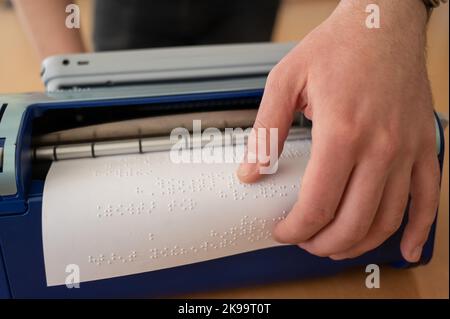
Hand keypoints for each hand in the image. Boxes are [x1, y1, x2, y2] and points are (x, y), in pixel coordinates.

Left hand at [237, 0, 439, 261]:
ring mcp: (407, 149)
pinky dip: (418, 230)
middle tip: (305, 243)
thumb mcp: (286, 81)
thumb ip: (266, 132)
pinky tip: (406, 248)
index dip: (296, 229)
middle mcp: (381, 146)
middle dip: (324, 244)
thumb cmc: (337, 46)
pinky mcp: (424, 145)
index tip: (282, 232)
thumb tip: (249, 172)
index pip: (318, 204)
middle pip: (354, 221)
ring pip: (389, 218)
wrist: (383, 22)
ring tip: (336, 248)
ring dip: (361, 244)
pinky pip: (429, 198)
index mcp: (341, 131)